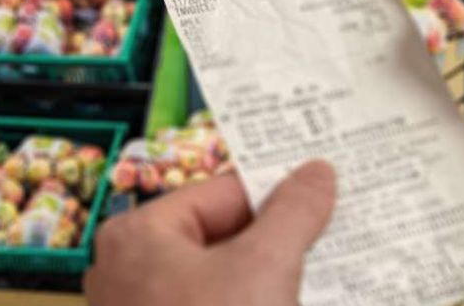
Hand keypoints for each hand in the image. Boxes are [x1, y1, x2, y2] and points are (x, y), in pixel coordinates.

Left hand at [85, 161, 335, 305]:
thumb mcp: (265, 267)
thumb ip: (293, 213)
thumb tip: (318, 171)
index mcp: (139, 234)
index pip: (220, 194)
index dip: (277, 193)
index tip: (326, 193)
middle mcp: (129, 270)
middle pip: (219, 238)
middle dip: (276, 240)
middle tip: (334, 233)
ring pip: (221, 282)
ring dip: (270, 281)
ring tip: (328, 272)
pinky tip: (297, 303)